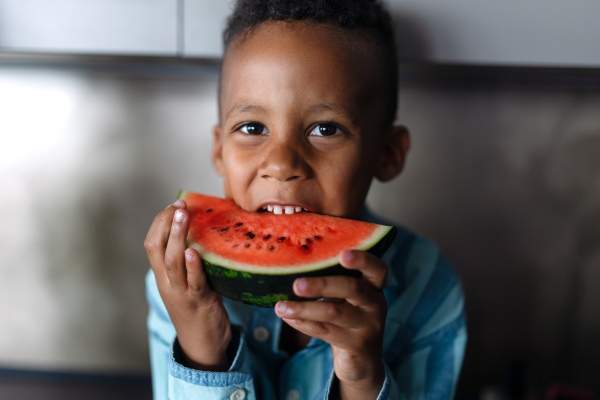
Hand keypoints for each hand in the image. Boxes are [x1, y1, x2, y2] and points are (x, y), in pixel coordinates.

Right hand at [144, 200, 230, 370]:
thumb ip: (190, 261)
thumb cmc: (198, 309)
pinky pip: (194, 282)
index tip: (173, 204)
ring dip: (176, 237)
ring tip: (182, 216)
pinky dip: (192, 266)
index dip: (159, 222)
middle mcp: (167, 283)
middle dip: (166, 223)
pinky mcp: (199, 302)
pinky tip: (193, 252)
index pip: (151, 244)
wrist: (202, 345)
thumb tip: (205, 230)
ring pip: (172, 262)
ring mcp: (181, 293)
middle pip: (156, 248)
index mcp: (163, 276)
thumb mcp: (187, 283)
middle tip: (179, 204)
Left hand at [274, 250, 387, 399]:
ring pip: (334, 313)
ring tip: (280, 307)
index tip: (342, 254)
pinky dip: (304, 324)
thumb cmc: (349, 318)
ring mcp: (368, 326)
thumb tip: (296, 264)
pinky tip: (288, 318)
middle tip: (296, 285)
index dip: (362, 259)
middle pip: (351, 288)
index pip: (377, 269)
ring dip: (303, 309)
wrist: (363, 360)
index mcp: (374, 287)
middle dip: (322, 284)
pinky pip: (326, 332)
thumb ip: (333, 281)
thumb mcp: (348, 298)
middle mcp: (376, 304)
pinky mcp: (356, 345)